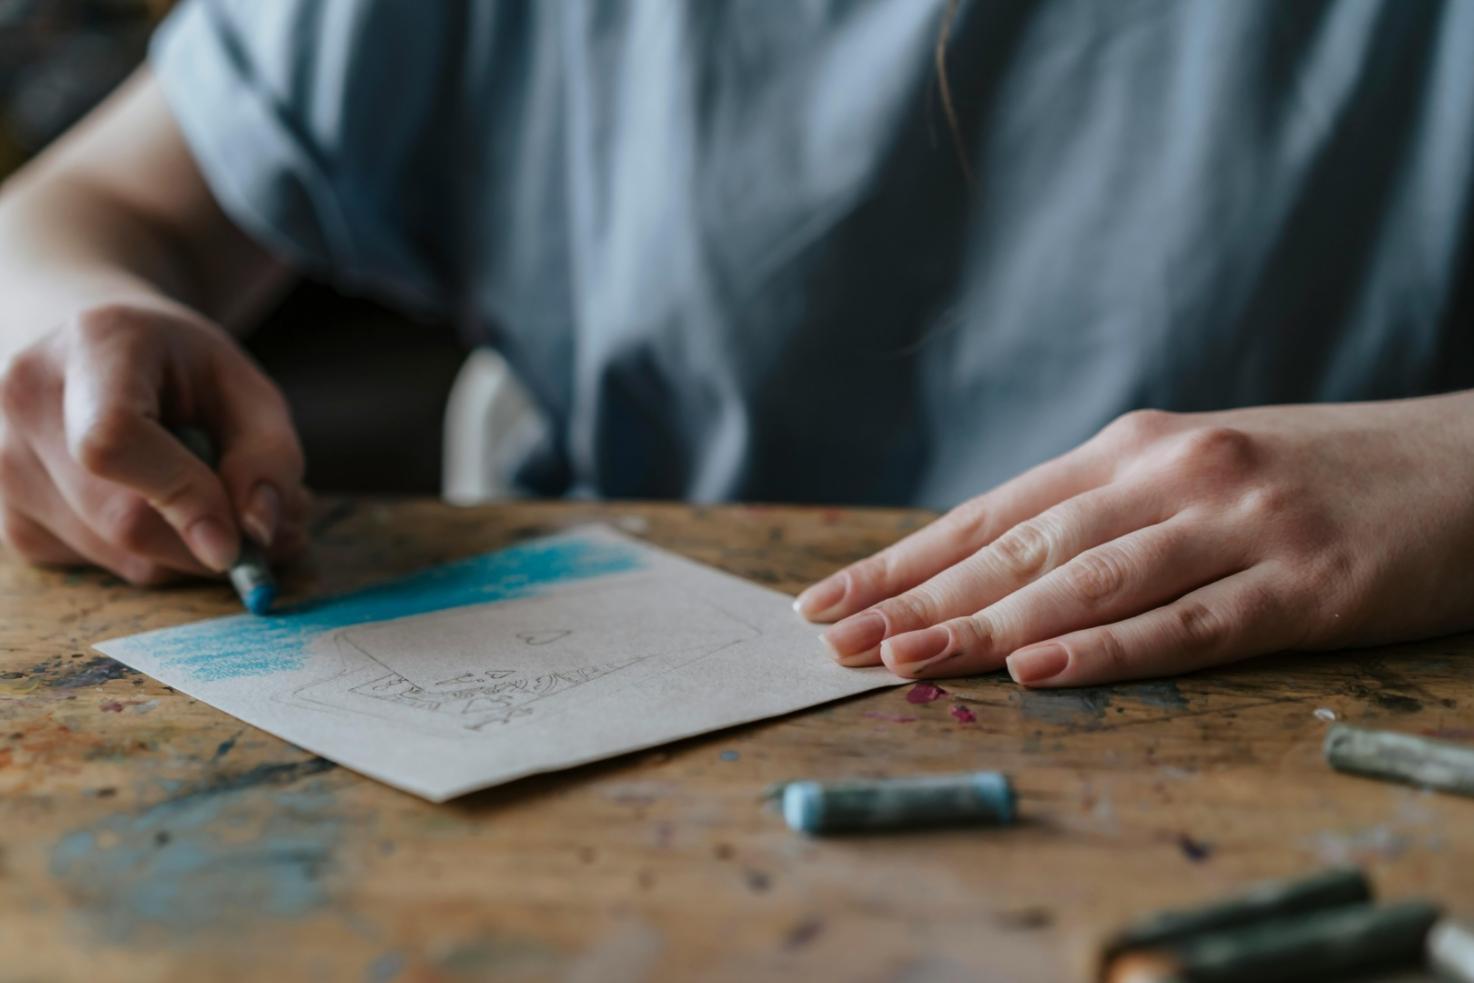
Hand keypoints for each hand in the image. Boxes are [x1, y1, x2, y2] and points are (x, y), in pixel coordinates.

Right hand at [0, 302, 308, 583]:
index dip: (180, 498)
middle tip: (276, 534)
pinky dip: (151, 554)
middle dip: (211, 542)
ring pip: (116, 556)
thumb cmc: (178, 367)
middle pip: (121, 519)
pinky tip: (160, 509)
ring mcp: (1, 464)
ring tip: (221, 506)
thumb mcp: (244, 386)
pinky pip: (97, 565)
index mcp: (94, 345)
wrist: (91, 352)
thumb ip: (268, 454)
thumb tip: (258, 531)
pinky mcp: (7, 517)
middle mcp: (25, 401)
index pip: (113, 441)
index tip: (238, 540)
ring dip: (189, 551)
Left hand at [798, 395, 1473, 686]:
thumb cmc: (1312, 478)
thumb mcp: (1194, 474)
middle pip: (1020, 546)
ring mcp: (1238, 524)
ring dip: (989, 624)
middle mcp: (1171, 473)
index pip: (991, 512)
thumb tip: (989, 569)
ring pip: (1087, 581)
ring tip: (907, 660)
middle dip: (920, 598)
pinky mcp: (1305, 582)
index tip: (827, 601)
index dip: (904, 560)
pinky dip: (1108, 648)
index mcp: (1134, 449)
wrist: (1469, 463)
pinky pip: (1190, 622)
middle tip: (837, 641)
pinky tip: (1040, 669)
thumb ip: (1102, 515)